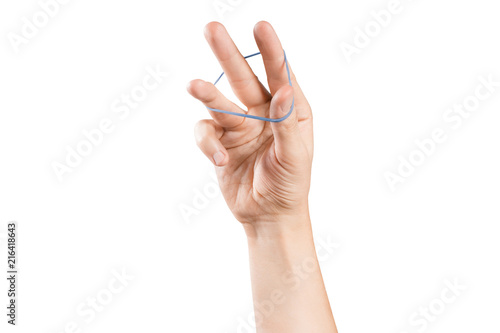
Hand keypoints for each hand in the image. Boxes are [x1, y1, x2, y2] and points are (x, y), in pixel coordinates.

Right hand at [188, 21, 313, 229]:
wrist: (269, 215)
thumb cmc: (291, 184)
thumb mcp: (295, 155)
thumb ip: (287, 123)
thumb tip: (284, 89)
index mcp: (289, 110)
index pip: (279, 75)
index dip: (270, 51)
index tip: (261, 27)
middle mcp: (262, 112)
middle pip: (242, 78)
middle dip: (227, 54)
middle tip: (211, 28)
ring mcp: (239, 126)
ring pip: (218, 102)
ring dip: (206, 94)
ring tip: (193, 86)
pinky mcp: (219, 142)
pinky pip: (206, 133)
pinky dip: (208, 144)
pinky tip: (220, 159)